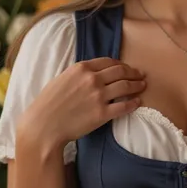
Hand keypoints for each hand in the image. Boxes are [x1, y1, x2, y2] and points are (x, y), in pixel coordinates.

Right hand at [20, 58, 145, 148]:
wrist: (43, 126)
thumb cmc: (48, 104)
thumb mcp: (62, 79)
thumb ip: (79, 74)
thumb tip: (94, 73)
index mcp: (81, 68)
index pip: (109, 61)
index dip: (121, 64)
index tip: (126, 68)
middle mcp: (92, 79)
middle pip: (121, 71)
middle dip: (133, 72)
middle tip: (140, 75)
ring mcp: (99, 96)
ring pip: (126, 86)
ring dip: (137, 85)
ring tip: (143, 85)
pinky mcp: (102, 113)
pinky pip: (124, 106)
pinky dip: (133, 103)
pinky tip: (137, 102)